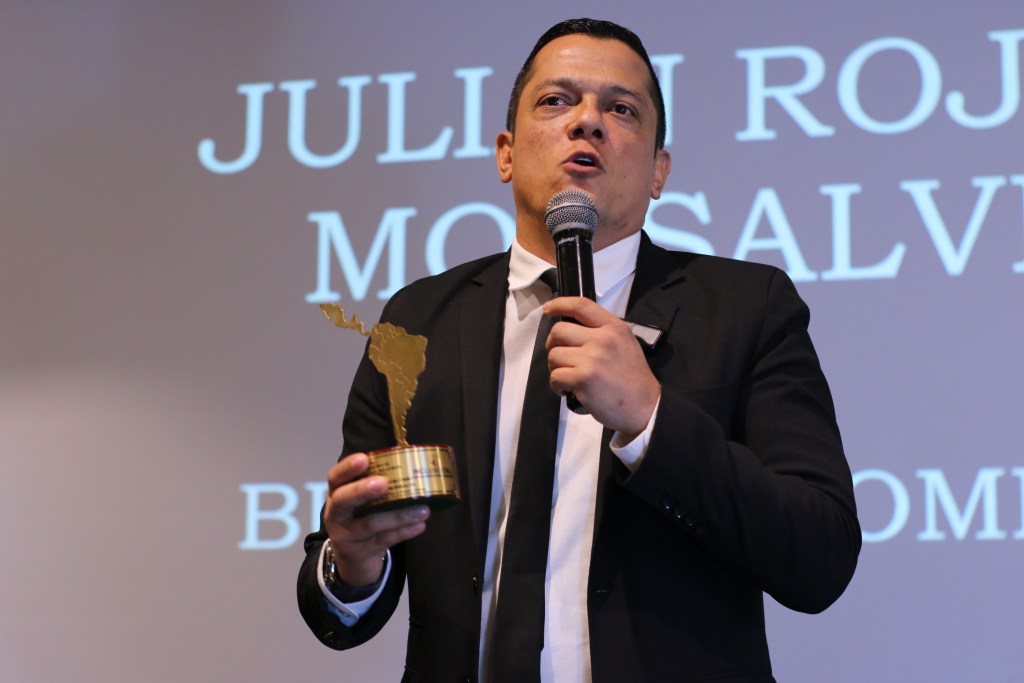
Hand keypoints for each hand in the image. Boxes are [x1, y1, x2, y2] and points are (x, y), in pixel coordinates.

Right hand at [323, 453, 429, 585]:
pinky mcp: (359, 553)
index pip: (335, 477)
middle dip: (362, 491)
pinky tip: (419, 525)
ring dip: (398, 516)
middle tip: (383, 483)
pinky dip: (403, 532)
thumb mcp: (362, 501)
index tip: (364, 459)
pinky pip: (383, 541)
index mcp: (336, 493)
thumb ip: (377, 483)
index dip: (347, 468)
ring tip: (423, 509)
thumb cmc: (363, 516)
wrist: (354, 557)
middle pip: (344, 500)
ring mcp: (345, 536)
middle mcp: (335, 514)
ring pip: (370, 524)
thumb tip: (413, 465)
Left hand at [543, 297, 660, 439]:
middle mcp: (602, 339)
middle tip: (561, 357)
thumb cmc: (633, 377)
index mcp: (613, 327)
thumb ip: (603, 332)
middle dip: (553, 344)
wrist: (645, 406)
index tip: (548, 308)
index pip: (581, 305)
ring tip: (569, 377)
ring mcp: (591, 359)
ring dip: (556, 368)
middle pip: (559, 331)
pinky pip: (555, 376)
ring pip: (554, 355)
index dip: (560, 304)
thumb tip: (573, 328)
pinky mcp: (583, 379)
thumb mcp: (625, 343)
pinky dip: (557, 385)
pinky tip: (568, 390)